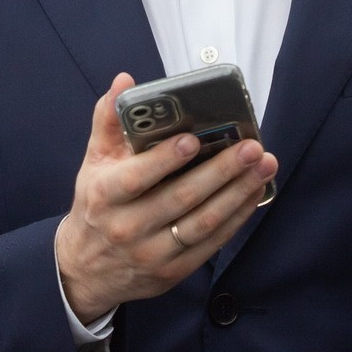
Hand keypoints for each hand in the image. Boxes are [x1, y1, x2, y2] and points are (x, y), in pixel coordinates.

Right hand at [55, 75, 279, 325]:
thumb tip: (125, 81)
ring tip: (263, 166)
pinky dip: (237, 216)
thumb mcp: (93, 161)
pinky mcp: (174, 271)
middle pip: (181, 198)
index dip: (166, 159)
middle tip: (251, 147)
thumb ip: (108, 120)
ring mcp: (153, 253)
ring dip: (238, 193)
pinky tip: (254, 193)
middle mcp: (128, 227)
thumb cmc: (96, 205)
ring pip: (203, 222)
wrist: (87, 270)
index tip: (195, 138)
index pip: (136, 177)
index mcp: (105, 196)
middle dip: (221, 171)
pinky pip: (212, 242)